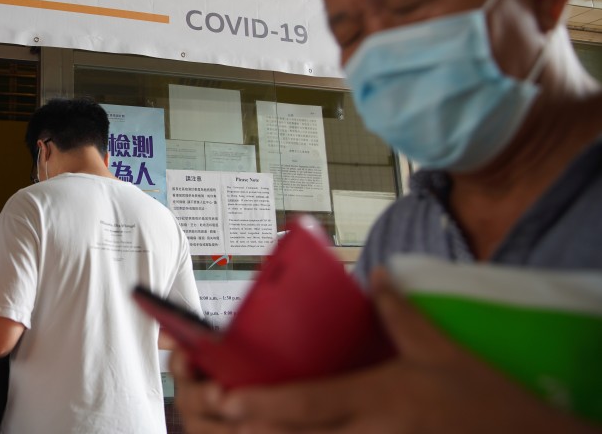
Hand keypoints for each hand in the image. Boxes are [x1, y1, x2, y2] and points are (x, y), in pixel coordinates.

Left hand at [172, 268, 597, 433]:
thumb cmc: (486, 403)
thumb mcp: (442, 353)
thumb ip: (399, 314)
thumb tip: (374, 277)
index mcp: (379, 401)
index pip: (308, 406)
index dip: (260, 406)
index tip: (222, 397)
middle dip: (242, 427)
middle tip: (208, 404)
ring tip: (228, 418)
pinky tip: (279, 431)